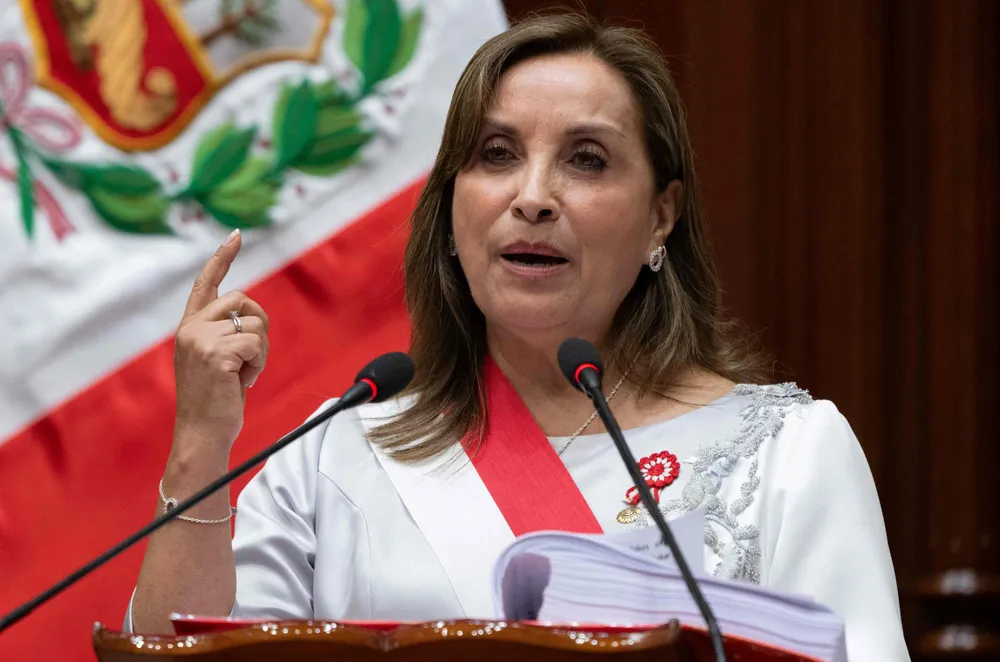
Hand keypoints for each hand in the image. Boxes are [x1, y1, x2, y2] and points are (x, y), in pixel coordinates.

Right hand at [172, 230, 268, 454]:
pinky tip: (244, 381)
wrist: (202, 433)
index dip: (222, 258)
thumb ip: (224, 334)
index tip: (236, 235)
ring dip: (261, 351)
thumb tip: (249, 315)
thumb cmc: (214, 401)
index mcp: (189, 327)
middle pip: (243, 300)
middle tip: (250, 358)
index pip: (206, 283)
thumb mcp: (216, 359)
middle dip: (258, 326)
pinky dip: (259, 364)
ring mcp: (201, 339)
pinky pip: (257, 344)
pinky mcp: (216, 353)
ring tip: (243, 375)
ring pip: (255, 324)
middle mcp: (191, 328)